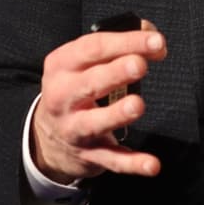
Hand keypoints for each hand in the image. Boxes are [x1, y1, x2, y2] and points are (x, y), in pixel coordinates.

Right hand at [29, 20, 167, 184]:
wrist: (47, 137)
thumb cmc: (78, 86)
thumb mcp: (85, 61)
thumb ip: (120, 45)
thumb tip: (154, 39)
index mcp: (62, 65)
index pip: (93, 49)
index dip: (126, 42)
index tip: (156, 41)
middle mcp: (63, 97)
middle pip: (90, 84)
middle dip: (115, 73)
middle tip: (139, 65)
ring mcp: (74, 128)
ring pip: (95, 123)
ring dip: (117, 115)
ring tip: (137, 105)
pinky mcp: (88, 155)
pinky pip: (111, 160)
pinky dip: (131, 163)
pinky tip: (151, 164)